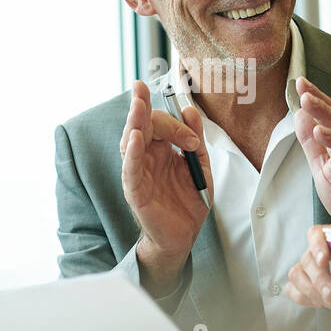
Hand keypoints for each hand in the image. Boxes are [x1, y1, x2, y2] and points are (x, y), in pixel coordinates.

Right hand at [120, 79, 213, 287]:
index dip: (176, 123)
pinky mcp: (135, 190)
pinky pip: (130, 168)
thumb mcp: (199, 167)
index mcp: (159, 149)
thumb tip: (190, 109)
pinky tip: (135, 138)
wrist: (184, 236)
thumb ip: (194, 140)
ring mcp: (137, 172)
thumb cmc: (187, 202)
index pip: (158, 122)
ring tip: (138, 104)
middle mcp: (145, 157)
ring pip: (130, 140)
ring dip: (134, 121)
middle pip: (141, 125)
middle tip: (148, 93)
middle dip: (146, 108)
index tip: (192, 140)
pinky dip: (132, 152)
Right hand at [285, 224, 330, 313]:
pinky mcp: (302, 284)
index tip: (325, 259)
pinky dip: (302, 297)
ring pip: (297, 274)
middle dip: (318, 278)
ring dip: (310, 290)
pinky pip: (293, 289)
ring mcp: (306, 268)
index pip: (316, 233)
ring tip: (328, 301)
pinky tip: (318, 302)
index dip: (316, 244)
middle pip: (307, 258)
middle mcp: (316, 251)